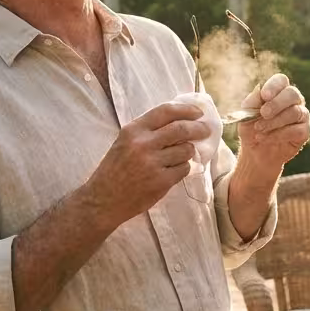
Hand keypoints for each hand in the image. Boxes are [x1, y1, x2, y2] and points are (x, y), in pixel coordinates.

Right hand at [88, 101, 208, 223]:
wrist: (103, 200)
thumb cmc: (115, 169)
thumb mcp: (125, 142)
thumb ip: (148, 130)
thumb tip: (181, 120)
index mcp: (133, 130)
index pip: (166, 111)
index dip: (186, 110)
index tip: (198, 113)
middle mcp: (143, 144)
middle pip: (181, 129)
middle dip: (198, 129)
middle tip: (206, 130)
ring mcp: (153, 163)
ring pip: (185, 150)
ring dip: (189, 152)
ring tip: (181, 155)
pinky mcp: (161, 181)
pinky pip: (183, 169)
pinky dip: (183, 168)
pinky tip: (173, 170)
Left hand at [237, 73, 309, 166]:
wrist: (255, 153)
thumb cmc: (251, 129)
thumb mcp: (246, 116)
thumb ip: (252, 103)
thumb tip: (259, 90)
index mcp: (278, 91)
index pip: (281, 80)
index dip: (274, 86)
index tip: (264, 96)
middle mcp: (293, 100)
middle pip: (292, 93)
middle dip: (277, 103)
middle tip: (263, 114)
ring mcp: (301, 115)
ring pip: (294, 112)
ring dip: (274, 122)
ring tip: (259, 129)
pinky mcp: (304, 131)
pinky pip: (296, 130)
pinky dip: (279, 135)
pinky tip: (265, 138)